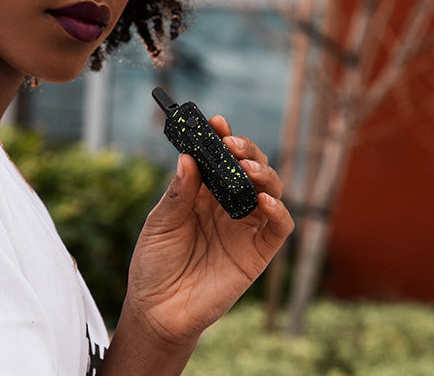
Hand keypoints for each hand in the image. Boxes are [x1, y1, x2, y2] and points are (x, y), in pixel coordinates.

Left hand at [124, 115, 294, 344]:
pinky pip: (279, 228)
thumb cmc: (154, 264)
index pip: (219, 159)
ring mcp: (245, 228)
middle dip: (245, 151)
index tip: (215, 122)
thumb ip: (178, 193)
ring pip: (270, 191)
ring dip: (264, 175)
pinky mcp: (258, 253)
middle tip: (231, 144)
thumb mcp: (160, 223)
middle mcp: (228, 206)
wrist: (158, 311)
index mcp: (203, 194)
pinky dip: (278, 211)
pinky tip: (263, 202)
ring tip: (246, 170)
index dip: (220, 138)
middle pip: (249, 168)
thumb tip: (189, 158)